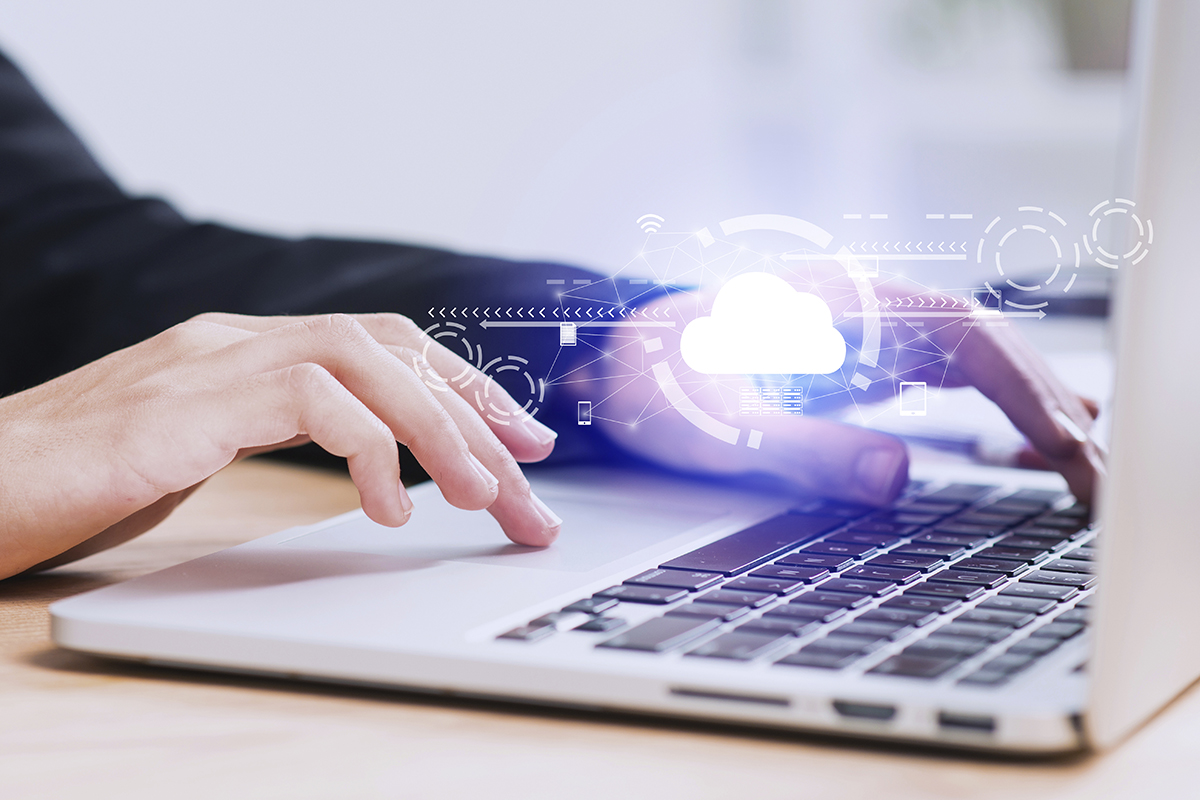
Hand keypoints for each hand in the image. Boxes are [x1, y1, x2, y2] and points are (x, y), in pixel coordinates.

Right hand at [0, 313, 560, 578]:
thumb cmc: (75, 483)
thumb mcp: (201, 455)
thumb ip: (278, 439)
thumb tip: (379, 467)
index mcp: (246, 349)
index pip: (384, 346)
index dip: (462, 388)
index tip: (521, 440)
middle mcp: (236, 339)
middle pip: (393, 350)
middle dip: (476, 416)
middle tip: (530, 485)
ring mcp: (209, 360)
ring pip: (366, 362)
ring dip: (440, 431)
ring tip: (484, 497)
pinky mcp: (184, 402)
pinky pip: (310, 400)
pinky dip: (367, 448)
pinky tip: (388, 507)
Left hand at [582, 281, 1101, 506]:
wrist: (609, 365)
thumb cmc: (651, 383)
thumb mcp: (715, 425)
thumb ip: (801, 447)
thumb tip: (898, 475)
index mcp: (834, 306)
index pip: (960, 334)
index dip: (1020, 388)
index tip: (1062, 443)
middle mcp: (858, 308)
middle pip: (980, 343)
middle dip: (1043, 403)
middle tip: (1095, 475)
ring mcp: (858, 331)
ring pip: (969, 357)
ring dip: (1026, 403)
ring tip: (1084, 457)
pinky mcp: (851, 359)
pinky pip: (940, 375)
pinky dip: (989, 406)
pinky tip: (1021, 436)